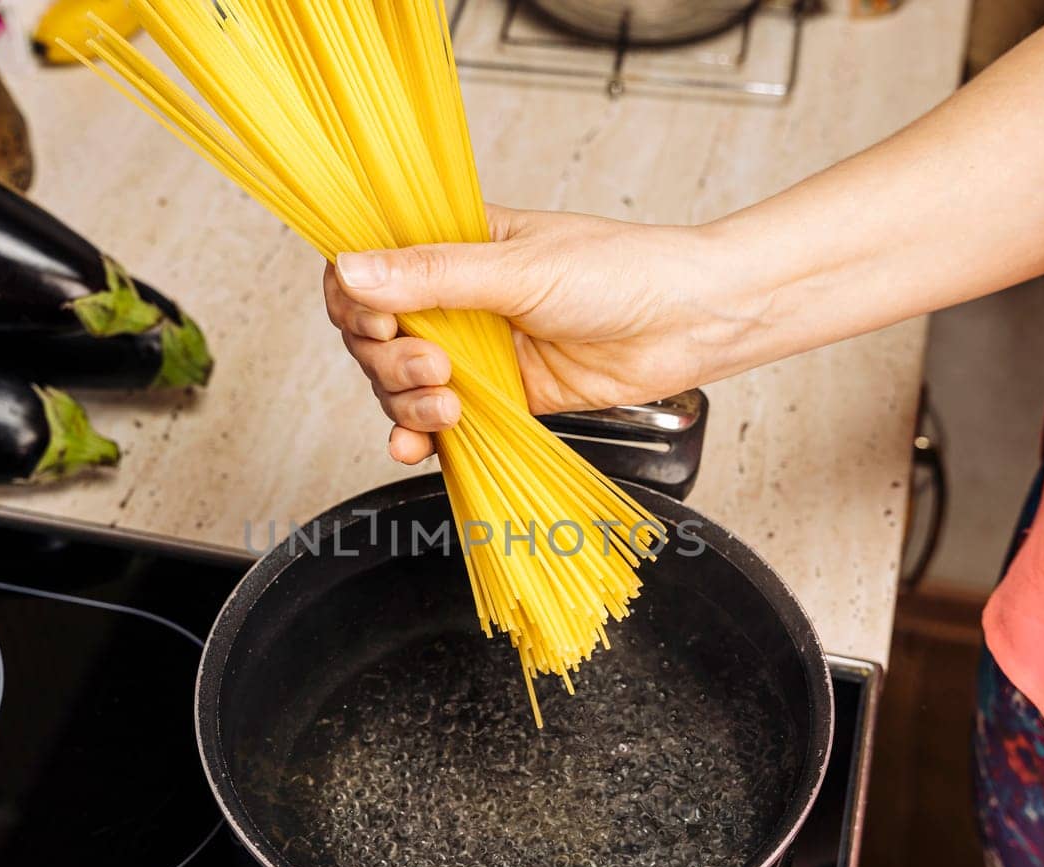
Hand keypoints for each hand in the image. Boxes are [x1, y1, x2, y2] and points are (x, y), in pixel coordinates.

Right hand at [323, 205, 748, 462]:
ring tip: (447, 402)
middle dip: (389, 360)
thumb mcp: (518, 267)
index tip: (378, 320)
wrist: (691, 322)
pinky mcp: (503, 397)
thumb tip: (352, 269)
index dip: (357, 300)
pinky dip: (420, 436)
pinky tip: (416, 445)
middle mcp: (460, 298)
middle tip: (432, 364)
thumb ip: (432, 276)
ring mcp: (479, 350)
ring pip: (403, 383)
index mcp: (456, 245)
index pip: (372, 269)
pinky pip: (442, 421)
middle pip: (376, 336)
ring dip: (407, 400)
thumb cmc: (624, 271)